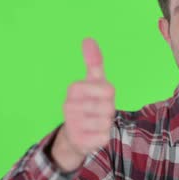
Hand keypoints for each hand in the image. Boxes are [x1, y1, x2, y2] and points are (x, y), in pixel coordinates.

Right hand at [51, 38, 115, 171]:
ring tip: (95, 122)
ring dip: (106, 123)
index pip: (108, 90)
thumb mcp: (92, 82)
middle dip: (108, 110)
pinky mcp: (80, 141)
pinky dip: (103, 136)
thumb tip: (88, 39)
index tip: (100, 97)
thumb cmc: (88, 103)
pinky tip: (93, 134)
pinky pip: (104, 136)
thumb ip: (93, 62)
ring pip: (107, 122)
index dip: (109, 95)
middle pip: (108, 106)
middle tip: (98, 112)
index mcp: (74, 89)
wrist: (74, 134)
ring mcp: (73, 124)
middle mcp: (69, 106)